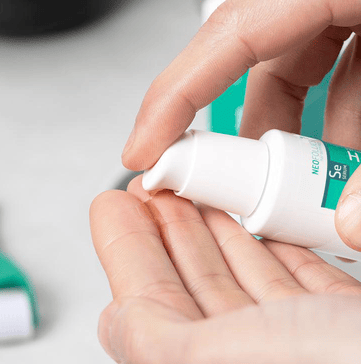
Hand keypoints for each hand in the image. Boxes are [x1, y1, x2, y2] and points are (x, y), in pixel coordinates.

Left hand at [90, 176, 360, 363]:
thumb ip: (152, 346)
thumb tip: (111, 322)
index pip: (150, 303)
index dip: (128, 249)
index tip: (115, 203)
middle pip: (192, 282)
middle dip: (170, 228)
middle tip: (155, 188)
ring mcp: (297, 344)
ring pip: (238, 274)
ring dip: (213, 228)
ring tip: (194, 195)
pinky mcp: (339, 326)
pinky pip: (289, 276)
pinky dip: (266, 243)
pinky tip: (252, 221)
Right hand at [120, 0, 360, 250]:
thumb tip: (352, 223)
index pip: (224, 39)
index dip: (172, 99)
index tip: (143, 150)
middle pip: (247, 72)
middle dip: (241, 141)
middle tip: (240, 194)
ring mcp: (335, 7)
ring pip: (287, 80)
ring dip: (288, 140)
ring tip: (300, 189)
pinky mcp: (354, 21)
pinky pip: (321, 76)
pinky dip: (321, 122)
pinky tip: (339, 158)